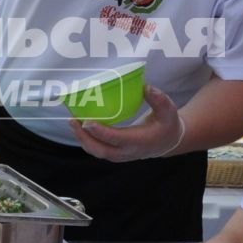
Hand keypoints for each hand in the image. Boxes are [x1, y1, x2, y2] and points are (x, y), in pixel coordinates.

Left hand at [68, 85, 184, 161]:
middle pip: (101, 150)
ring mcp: (120, 155)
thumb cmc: (167, 124)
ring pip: (97, 151)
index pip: (116, 139)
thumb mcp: (169, 111)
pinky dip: (86, 140)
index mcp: (140, 141)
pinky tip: (79, 126)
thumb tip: (146, 87)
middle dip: (84, 137)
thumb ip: (159, 99)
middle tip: (73, 120)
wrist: (168, 142)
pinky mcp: (115, 153)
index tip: (87, 121)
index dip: (101, 131)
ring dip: (82, 138)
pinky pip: (97, 149)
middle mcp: (127, 151)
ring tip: (73, 121)